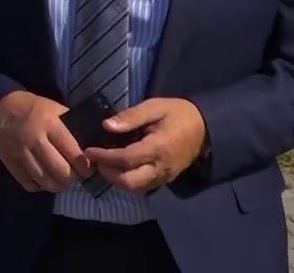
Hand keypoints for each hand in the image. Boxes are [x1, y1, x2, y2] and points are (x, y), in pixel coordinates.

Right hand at [0, 90, 91, 192]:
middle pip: (61, 172)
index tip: (88, 169)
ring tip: (61, 179)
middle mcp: (35, 139)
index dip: (86, 167)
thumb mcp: (57, 110)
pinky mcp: (10, 162)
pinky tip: (44, 178)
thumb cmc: (36, 109)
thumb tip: (93, 149)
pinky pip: (29, 184)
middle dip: (72, 178)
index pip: (75, 154)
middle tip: (75, 175)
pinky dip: (40, 186)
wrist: (3, 107)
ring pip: (45, 181)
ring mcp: (21, 152)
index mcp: (50, 124)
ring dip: (58, 185)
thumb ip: (73, 128)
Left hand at [84, 97, 206, 192]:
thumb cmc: (178, 113)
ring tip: (105, 163)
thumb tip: (106, 126)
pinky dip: (127, 180)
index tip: (88, 150)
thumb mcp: (155, 106)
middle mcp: (161, 167)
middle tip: (96, 159)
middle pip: (129, 182)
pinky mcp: (165, 179)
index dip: (104, 156)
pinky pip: (143, 186)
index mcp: (159, 147)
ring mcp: (164, 176)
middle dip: (108, 174)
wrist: (205, 128)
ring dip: (116, 179)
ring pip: (135, 188)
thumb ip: (131, 116)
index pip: (126, 159)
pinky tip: (119, 167)